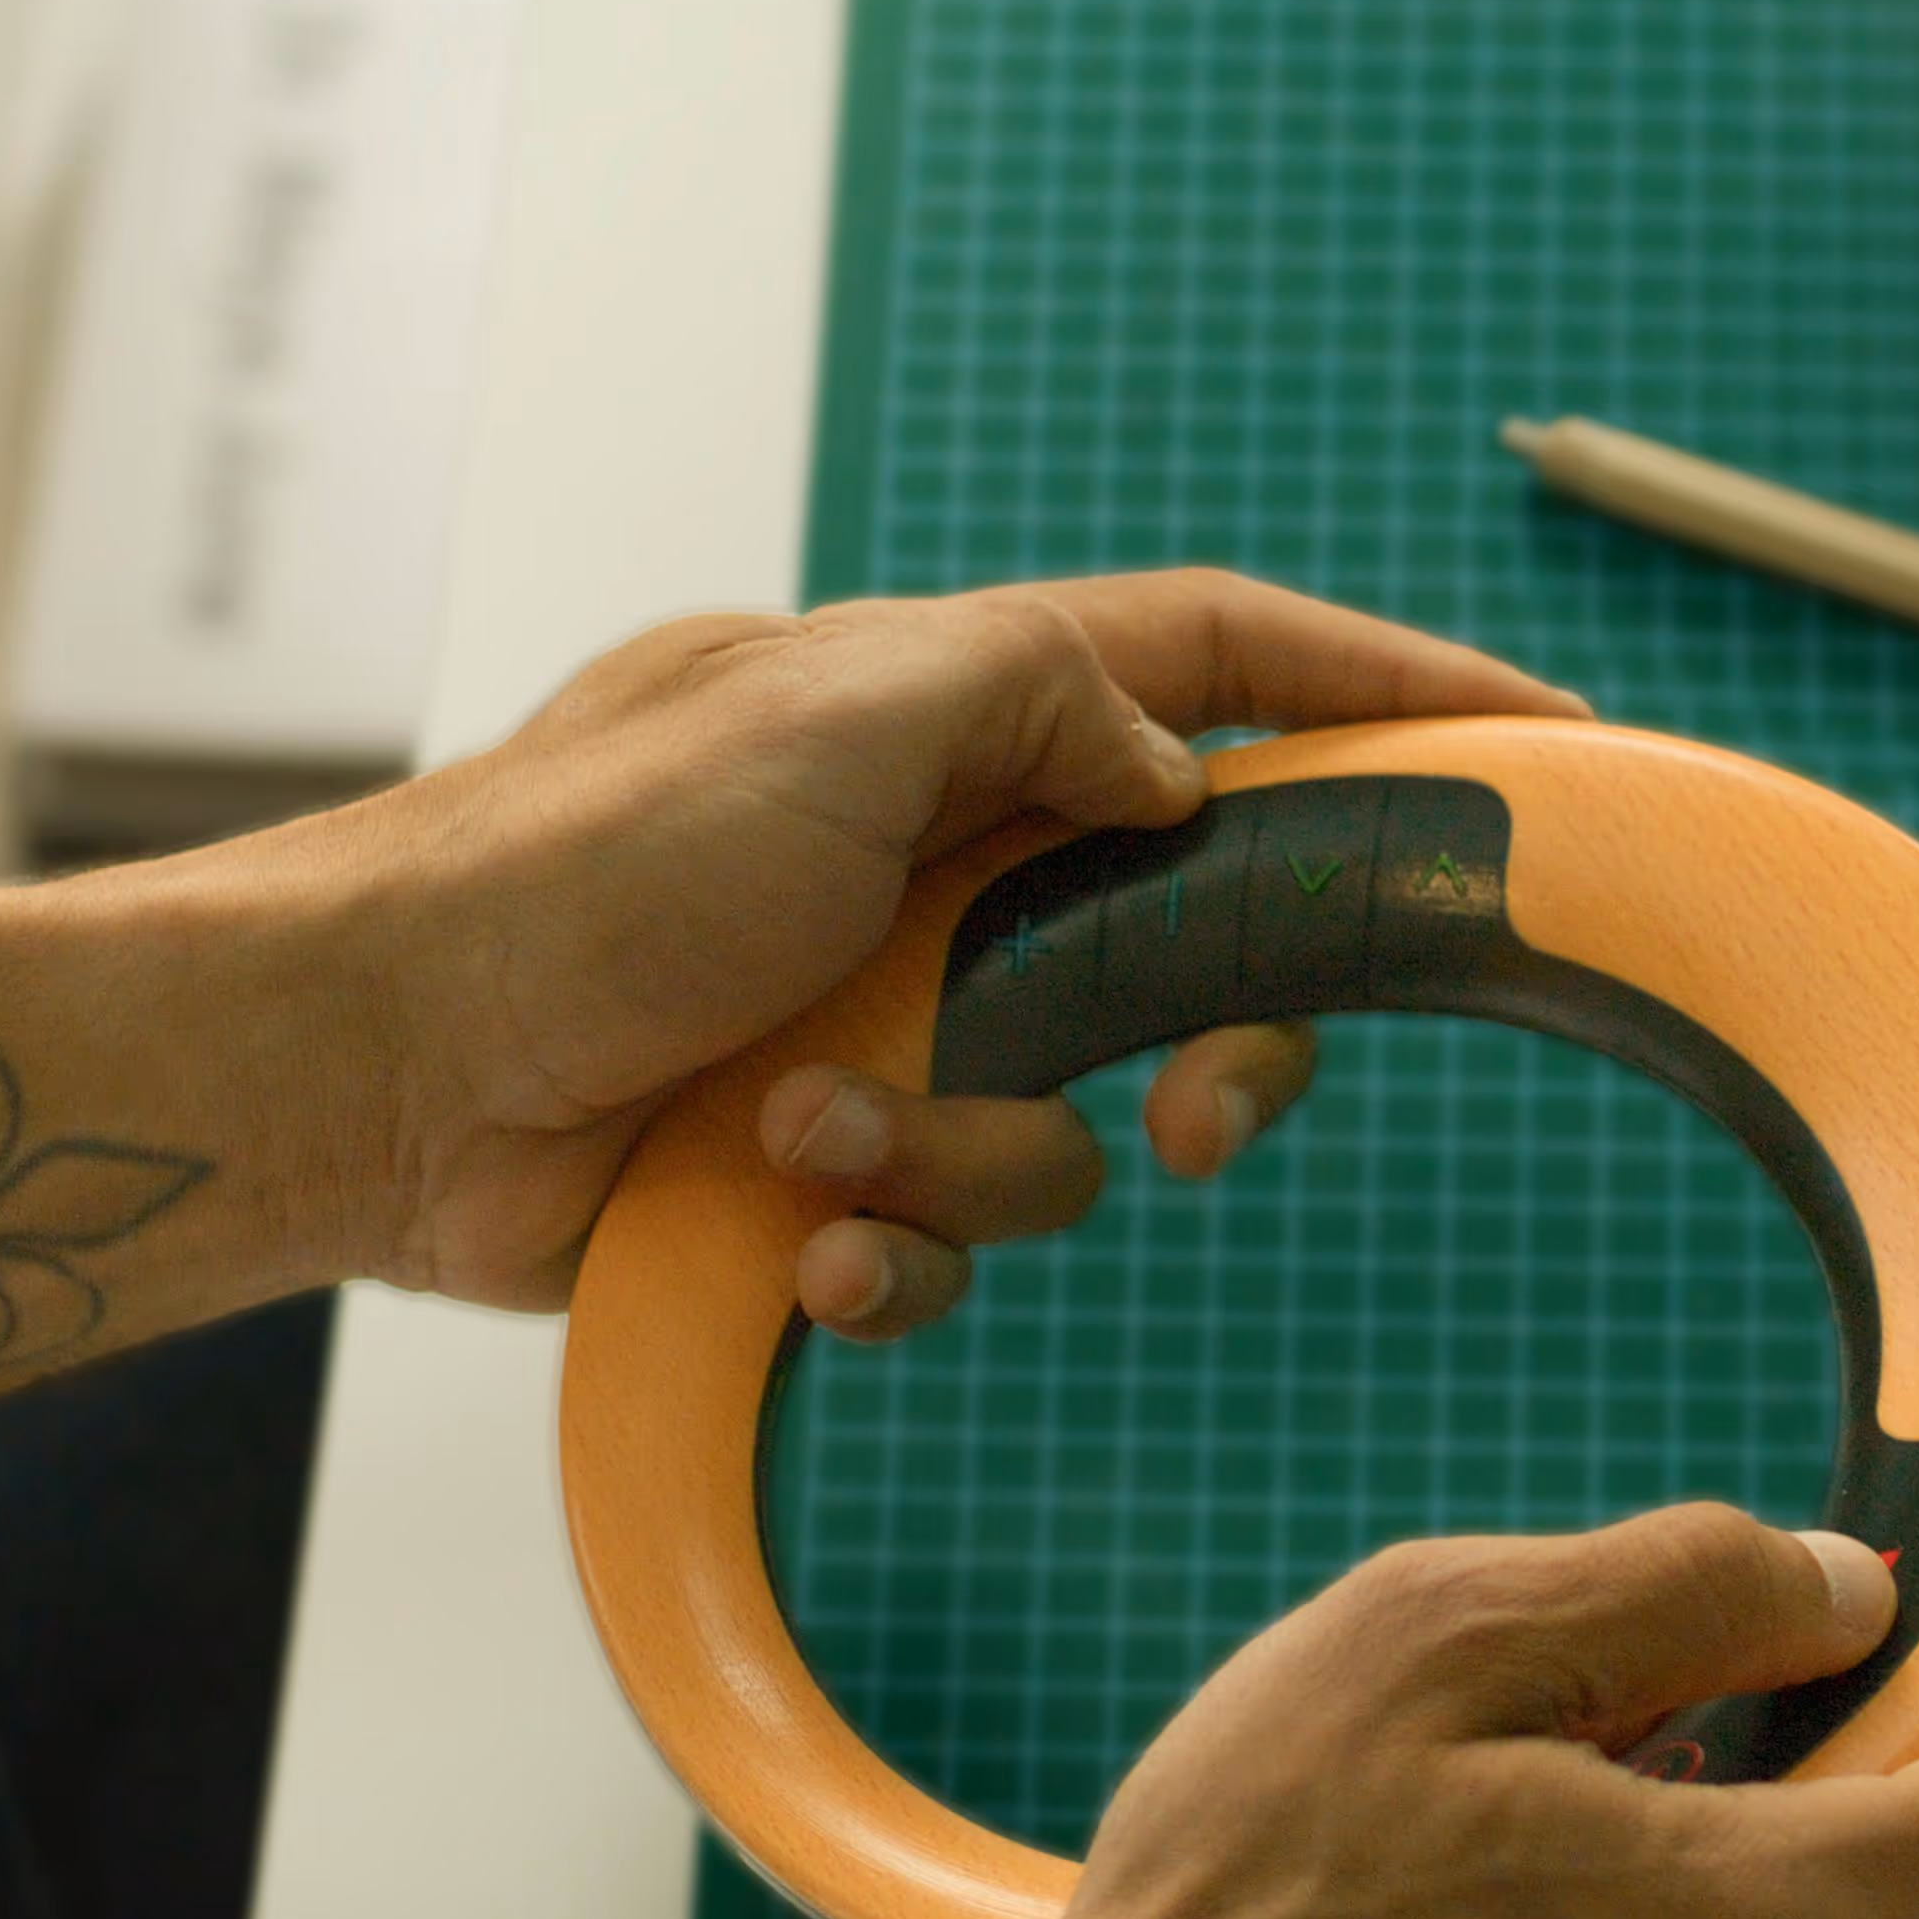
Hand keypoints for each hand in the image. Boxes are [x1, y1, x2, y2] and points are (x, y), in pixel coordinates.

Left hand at [301, 571, 1584, 1325]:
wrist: (375, 1070)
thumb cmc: (568, 866)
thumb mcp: (834, 711)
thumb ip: (1043, 696)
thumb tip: (1173, 774)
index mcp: (949, 713)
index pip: (1219, 667)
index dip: (1387, 700)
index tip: (1543, 748)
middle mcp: (935, 856)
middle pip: (1199, 937)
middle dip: (1214, 1043)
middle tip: (1198, 1118)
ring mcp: (884, 1012)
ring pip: (1079, 1120)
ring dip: (970, 1153)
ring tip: (810, 1136)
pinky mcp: (824, 1165)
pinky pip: (956, 1236)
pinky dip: (895, 1252)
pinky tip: (803, 1242)